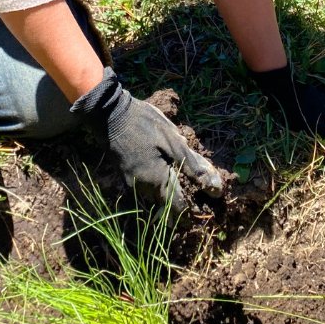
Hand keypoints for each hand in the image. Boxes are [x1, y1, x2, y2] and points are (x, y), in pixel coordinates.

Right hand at [71, 67, 223, 212]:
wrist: (109, 115)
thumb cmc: (144, 125)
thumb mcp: (173, 141)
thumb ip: (193, 166)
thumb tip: (215, 188)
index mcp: (158, 181)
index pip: (178, 207)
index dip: (191, 208)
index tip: (201, 202)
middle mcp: (143, 189)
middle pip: (165, 205)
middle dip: (179, 203)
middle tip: (192, 194)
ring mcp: (131, 184)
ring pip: (153, 198)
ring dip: (166, 195)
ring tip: (178, 183)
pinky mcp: (124, 176)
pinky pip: (143, 189)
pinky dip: (154, 185)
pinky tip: (160, 172)